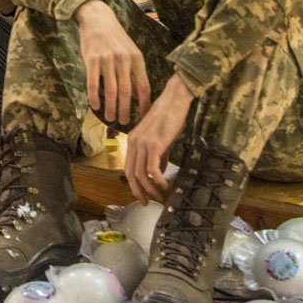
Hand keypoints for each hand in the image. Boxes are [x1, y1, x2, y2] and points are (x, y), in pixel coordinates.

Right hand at [76, 0, 150, 126]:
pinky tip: (95, 106)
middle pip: (127, 92)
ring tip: (110, 118)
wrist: (98, 19)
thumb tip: (137, 97)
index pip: (144, 87)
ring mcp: (107, 59)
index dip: (144, 105)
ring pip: (111, 90)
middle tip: (123, 123)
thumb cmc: (115, 39)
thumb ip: (134, 73)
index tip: (143, 118)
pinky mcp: (92, 59)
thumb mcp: (130, 53)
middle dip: (126, 111)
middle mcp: (124, 59)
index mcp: (137, 59)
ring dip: (111, 108)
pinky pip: (93, 83)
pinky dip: (94, 97)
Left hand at [124, 75, 192, 203]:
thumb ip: (157, 154)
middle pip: (130, 175)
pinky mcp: (154, 144)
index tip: (142, 195)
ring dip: (150, 189)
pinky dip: (158, 180)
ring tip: (160, 196)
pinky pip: (152, 169)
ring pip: (140, 174)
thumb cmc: (169, 117)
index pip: (128, 168)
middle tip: (147, 203)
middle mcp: (134, 142)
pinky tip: (165, 185)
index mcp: (133, 141)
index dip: (134, 185)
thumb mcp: (159, 138)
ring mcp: (143, 143)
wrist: (174, 100)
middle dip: (138, 192)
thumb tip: (158, 172)